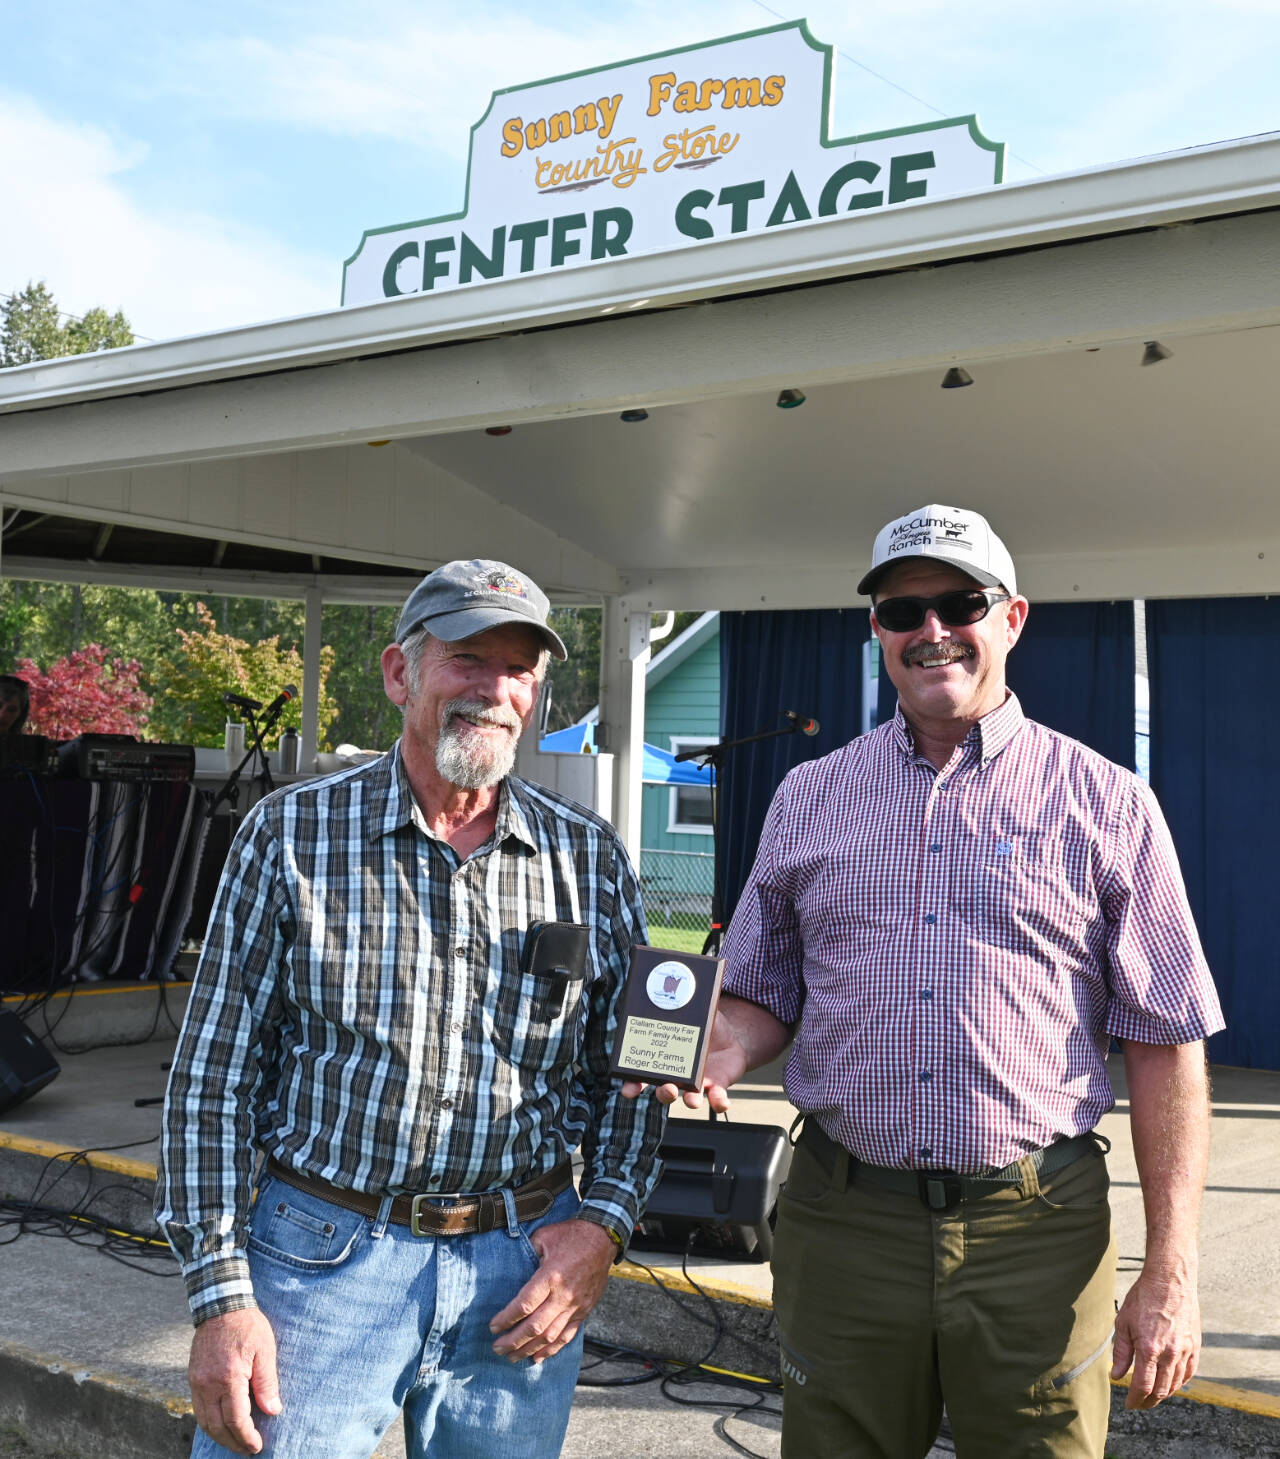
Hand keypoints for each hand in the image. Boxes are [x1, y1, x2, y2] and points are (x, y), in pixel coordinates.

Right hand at [188, 1307, 280, 1454]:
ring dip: (220, 1436)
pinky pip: (199, 1409)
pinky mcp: (193, 1378)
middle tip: (248, 1449)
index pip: (236, 1419)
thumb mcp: (265, 1349)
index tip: (257, 1446)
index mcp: (228, 1377)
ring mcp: (197, 1382)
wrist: (221, 1304)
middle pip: (217, 1426)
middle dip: (233, 1442)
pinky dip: (210, 1423)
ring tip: (236, 1442)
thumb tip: (273, 1411)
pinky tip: (222, 1425)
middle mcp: (208, 1383)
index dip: (246, 1437)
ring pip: (204, 1421)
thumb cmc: (247, 1325)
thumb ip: (267, 1382)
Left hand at [489, 1218, 615, 1362]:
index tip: (493, 1327)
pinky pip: (567, 1335)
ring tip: (512, 1357)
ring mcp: (575, 1306)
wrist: (603, 1238)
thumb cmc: (572, 1234)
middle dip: (513, 1341)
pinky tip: (538, 1357)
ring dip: (529, 1349)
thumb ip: (527, 1254)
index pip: (524, 1305)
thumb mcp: (544, 1236)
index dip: (506, 1319)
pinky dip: (552, 1349)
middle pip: (535, 1327)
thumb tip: (512, 1267)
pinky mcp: (584, 1310)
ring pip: (550, 1336)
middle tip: (497, 1348)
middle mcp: (563, 1295)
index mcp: (551, 1276)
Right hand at [620, 1008, 748, 1110]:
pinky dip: (718, 1102)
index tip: (627, 1089)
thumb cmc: (704, 1025)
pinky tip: (720, 1101)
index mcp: (665, 1058)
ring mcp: (697, 1083)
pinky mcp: (717, 1086)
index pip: (643, 1075)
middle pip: (664, 1090)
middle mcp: (678, 1076)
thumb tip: (678, 981)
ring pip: (689, 1098)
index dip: (633, 1084)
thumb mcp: (695, 1010)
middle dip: (664, 1093)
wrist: (730, 1037)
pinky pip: (717, 1099)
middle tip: (666, 1088)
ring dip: (689, 1100)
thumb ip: (685, 1001)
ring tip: (692, 1099)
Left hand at [1112, 1263, 1200, 1407]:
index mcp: (1149, 1348)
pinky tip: (1171, 1384)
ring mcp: (1185, 1351)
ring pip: (1176, 1384)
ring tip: (1152, 1397)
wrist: (1171, 1280)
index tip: (1129, 1405)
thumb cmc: (1144, 1297)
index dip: (1135, 1399)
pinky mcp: (1195, 1346)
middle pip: (1161, 1390)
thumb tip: (1117, 1376)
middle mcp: (1170, 1353)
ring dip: (1164, 1395)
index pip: (1143, 1386)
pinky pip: (1189, 1373)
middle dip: (1149, 1401)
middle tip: (1139, 1404)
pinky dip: (1179, 1383)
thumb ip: (1122, 1352)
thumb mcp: (1124, 1321)